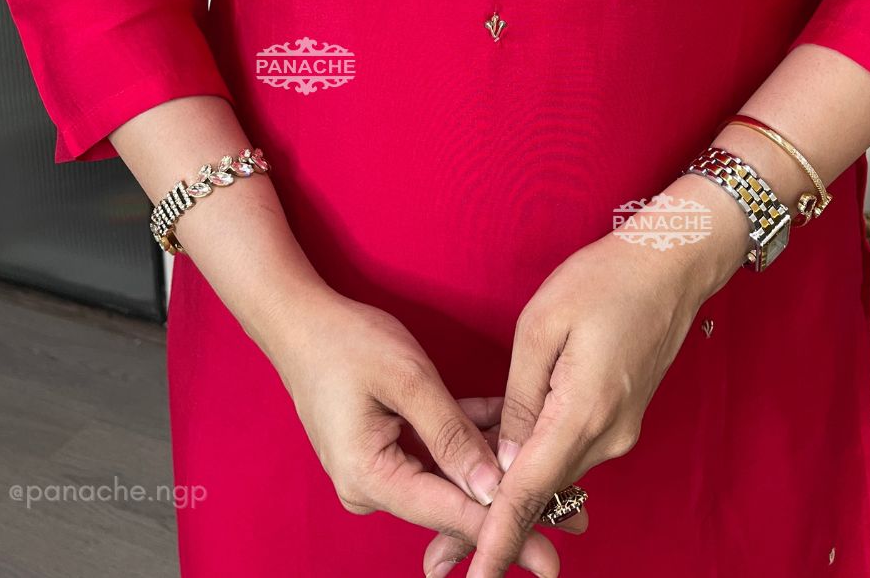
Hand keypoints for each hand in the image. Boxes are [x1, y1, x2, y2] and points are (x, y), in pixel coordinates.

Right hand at [272, 288, 563, 575]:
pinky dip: (471, 440)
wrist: (298, 318)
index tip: (549, 552)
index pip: (449, 510)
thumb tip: (495, 486)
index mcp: (369, 476)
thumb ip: (452, 435)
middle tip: (572, 523)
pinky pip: (435, 451)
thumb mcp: (408, 380)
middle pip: (452, 501)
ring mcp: (377, 467)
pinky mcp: (384, 446)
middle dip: (511, 504)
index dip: (504, 527)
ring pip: (450, 475)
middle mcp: (370, 485)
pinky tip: (514, 433)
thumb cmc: (347, 341)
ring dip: (497, 469)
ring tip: (560, 485)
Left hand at [464, 214, 737, 577]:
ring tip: (459, 523)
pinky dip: (535, 464)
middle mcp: (608, 436)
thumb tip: (506, 463)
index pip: (530, 492)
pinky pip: (570, 452)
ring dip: (512, 496)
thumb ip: (521, 400)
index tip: (472, 577)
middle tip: (437, 560)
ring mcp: (619, 430)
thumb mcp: (542, 326)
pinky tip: (501, 462)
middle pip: (540, 495)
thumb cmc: (603, 279)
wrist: (671, 263)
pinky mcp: (620, 418)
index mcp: (584, 412)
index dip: (497, 540)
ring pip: (554, 476)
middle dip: (491, 529)